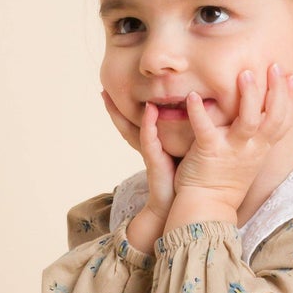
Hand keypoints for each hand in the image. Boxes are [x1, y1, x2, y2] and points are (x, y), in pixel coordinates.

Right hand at [101, 87, 177, 217]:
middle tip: (102, 89)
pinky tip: (149, 108)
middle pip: (124, 124)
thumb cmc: (180, 179)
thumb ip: (178, 136)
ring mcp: (147, 152)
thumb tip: (189, 116)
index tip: (113, 92)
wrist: (175, 203)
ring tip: (108, 96)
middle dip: (113, 108)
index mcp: (150, 144)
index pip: (133, 123)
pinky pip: (149, 138)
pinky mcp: (154, 159)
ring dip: (119, 112)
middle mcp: (144, 147)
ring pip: (129, 128)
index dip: (122, 109)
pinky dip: (149, 123)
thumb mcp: (178, 152)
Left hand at [172, 63, 292, 210]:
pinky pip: (206, 129)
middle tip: (273, 65)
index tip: (290, 75)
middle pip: (273, 117)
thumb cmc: (225, 179)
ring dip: (249, 96)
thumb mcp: (249, 158)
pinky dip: (199, 111)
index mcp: (262, 148)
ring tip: (244, 74)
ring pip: (248, 121)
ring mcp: (232, 150)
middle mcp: (252, 149)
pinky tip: (193, 96)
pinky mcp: (209, 152)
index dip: (290, 98)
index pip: (284, 120)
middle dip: (276, 90)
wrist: (207, 206)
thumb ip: (256, 136)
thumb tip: (261, 112)